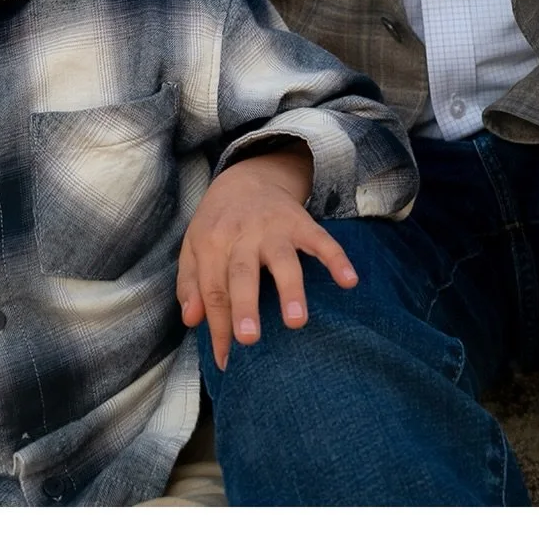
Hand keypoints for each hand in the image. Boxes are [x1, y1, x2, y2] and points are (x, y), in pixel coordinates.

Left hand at [176, 145, 358, 370]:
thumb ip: (190, 283)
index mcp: (211, 243)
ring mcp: (273, 227)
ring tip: (297, 322)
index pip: (213, 290)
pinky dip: (336, 258)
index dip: (217, 327)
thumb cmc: (217, 223)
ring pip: (282, 258)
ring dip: (289, 289)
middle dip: (245, 305)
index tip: (225, 361)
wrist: (246, 176)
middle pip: (242, 272)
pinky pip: (321, 239)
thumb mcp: (193, 247)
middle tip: (249, 339)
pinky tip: (349, 281)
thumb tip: (191, 320)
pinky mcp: (300, 222)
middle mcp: (242, 234)